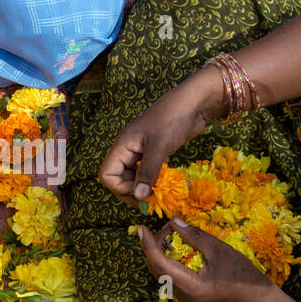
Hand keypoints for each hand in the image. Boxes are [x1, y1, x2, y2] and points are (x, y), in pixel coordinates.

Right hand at [99, 75, 222, 204]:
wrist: (193, 102)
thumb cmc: (172, 119)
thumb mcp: (159, 147)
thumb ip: (148, 172)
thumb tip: (139, 197)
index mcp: (123, 146)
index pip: (108, 175)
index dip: (121, 188)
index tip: (142, 193)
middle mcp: (129, 150)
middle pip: (121, 178)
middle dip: (136, 191)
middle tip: (155, 198)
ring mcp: (142, 151)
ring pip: (137, 177)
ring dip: (149, 187)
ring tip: (166, 193)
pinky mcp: (156, 152)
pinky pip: (151, 171)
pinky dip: (159, 180)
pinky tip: (173, 183)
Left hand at [137, 218, 274, 301]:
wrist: (255, 298)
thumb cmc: (241, 274)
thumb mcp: (218, 250)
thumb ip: (194, 236)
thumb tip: (174, 222)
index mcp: (190, 285)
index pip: (159, 262)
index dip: (148, 244)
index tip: (141, 227)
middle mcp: (182, 294)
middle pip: (156, 267)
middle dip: (154, 245)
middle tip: (163, 228)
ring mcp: (184, 297)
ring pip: (160, 272)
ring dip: (159, 253)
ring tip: (167, 235)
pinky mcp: (187, 295)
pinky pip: (168, 276)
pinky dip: (166, 260)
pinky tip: (173, 248)